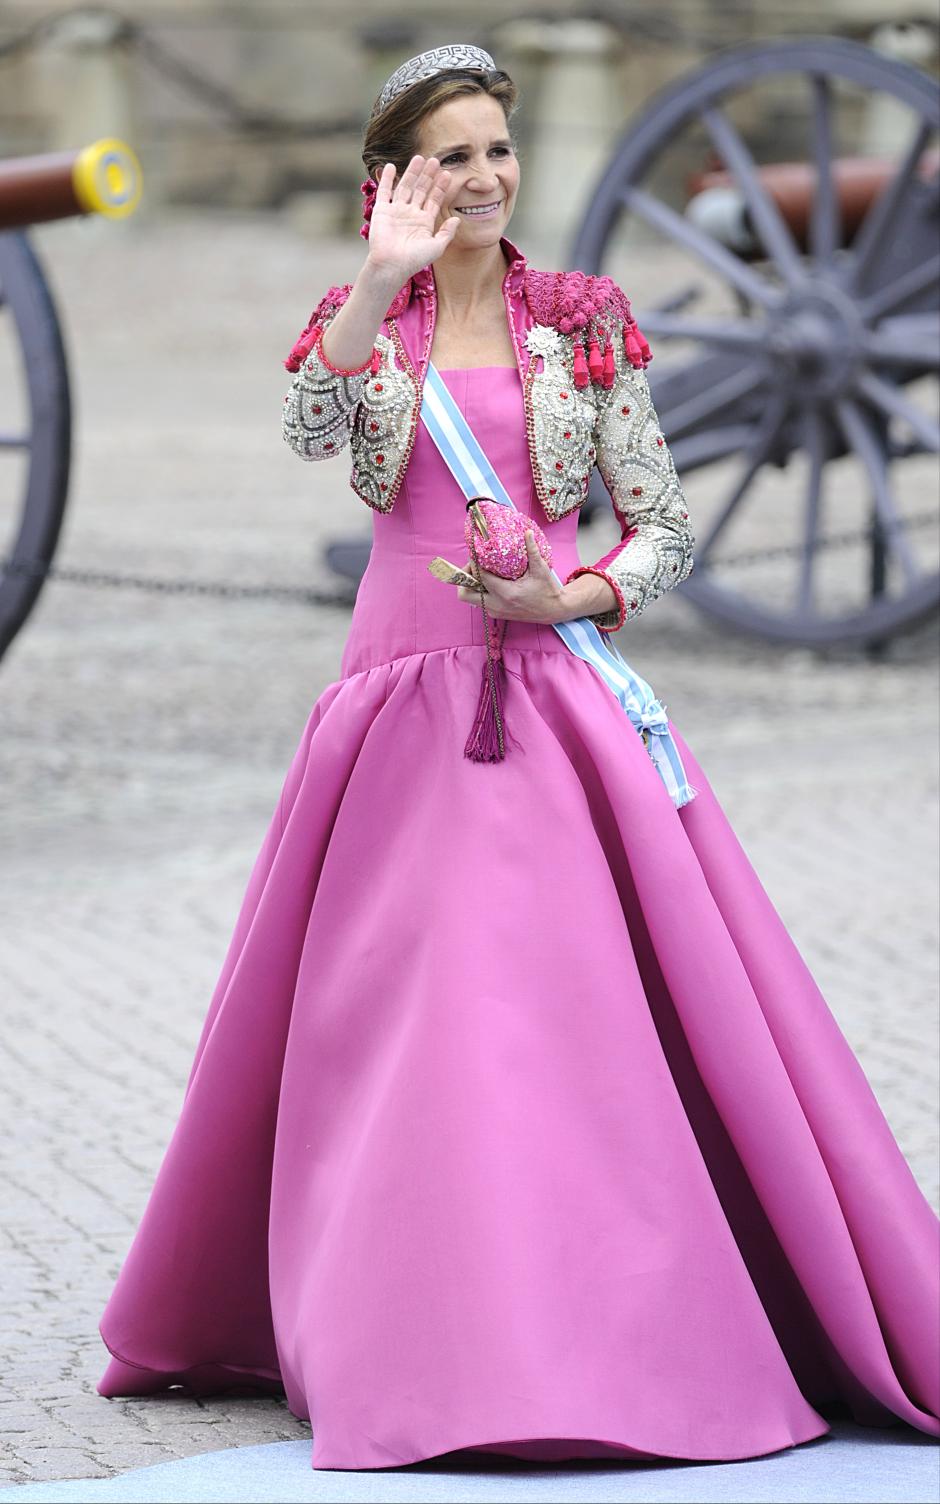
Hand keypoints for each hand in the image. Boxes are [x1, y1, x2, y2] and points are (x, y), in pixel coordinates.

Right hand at [366, 157, 459, 284]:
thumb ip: (447, 233)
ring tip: (419, 158)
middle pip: (420, 190)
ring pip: (405, 187)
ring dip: (412, 172)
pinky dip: (386, 179)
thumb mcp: (436, 247)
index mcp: (424, 222)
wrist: (391, 266)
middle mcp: (410, 214)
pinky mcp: (382, 211)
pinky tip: (391, 166)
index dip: (440, 187)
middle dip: (428, 176)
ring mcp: (396, 211)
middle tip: (436, 160)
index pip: (434, 200)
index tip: (447, 174)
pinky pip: (384, 191)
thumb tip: (457, 219)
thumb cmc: (414, 260)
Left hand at [456, 531, 566, 622]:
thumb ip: (532, 550)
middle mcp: (497, 605)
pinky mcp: (497, 614)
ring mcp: (495, 611)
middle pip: (465, 594)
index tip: (474, 551)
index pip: (481, 576)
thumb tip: (527, 532)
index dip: (474, 562)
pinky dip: (479, 590)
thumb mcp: (541, 570)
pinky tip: (489, 580)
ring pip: (470, 598)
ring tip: (480, 571)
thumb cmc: (547, 590)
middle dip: (465, 577)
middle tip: (473, 565)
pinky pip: (479, 602)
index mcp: (507, 593)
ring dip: (471, 584)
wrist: (553, 610)